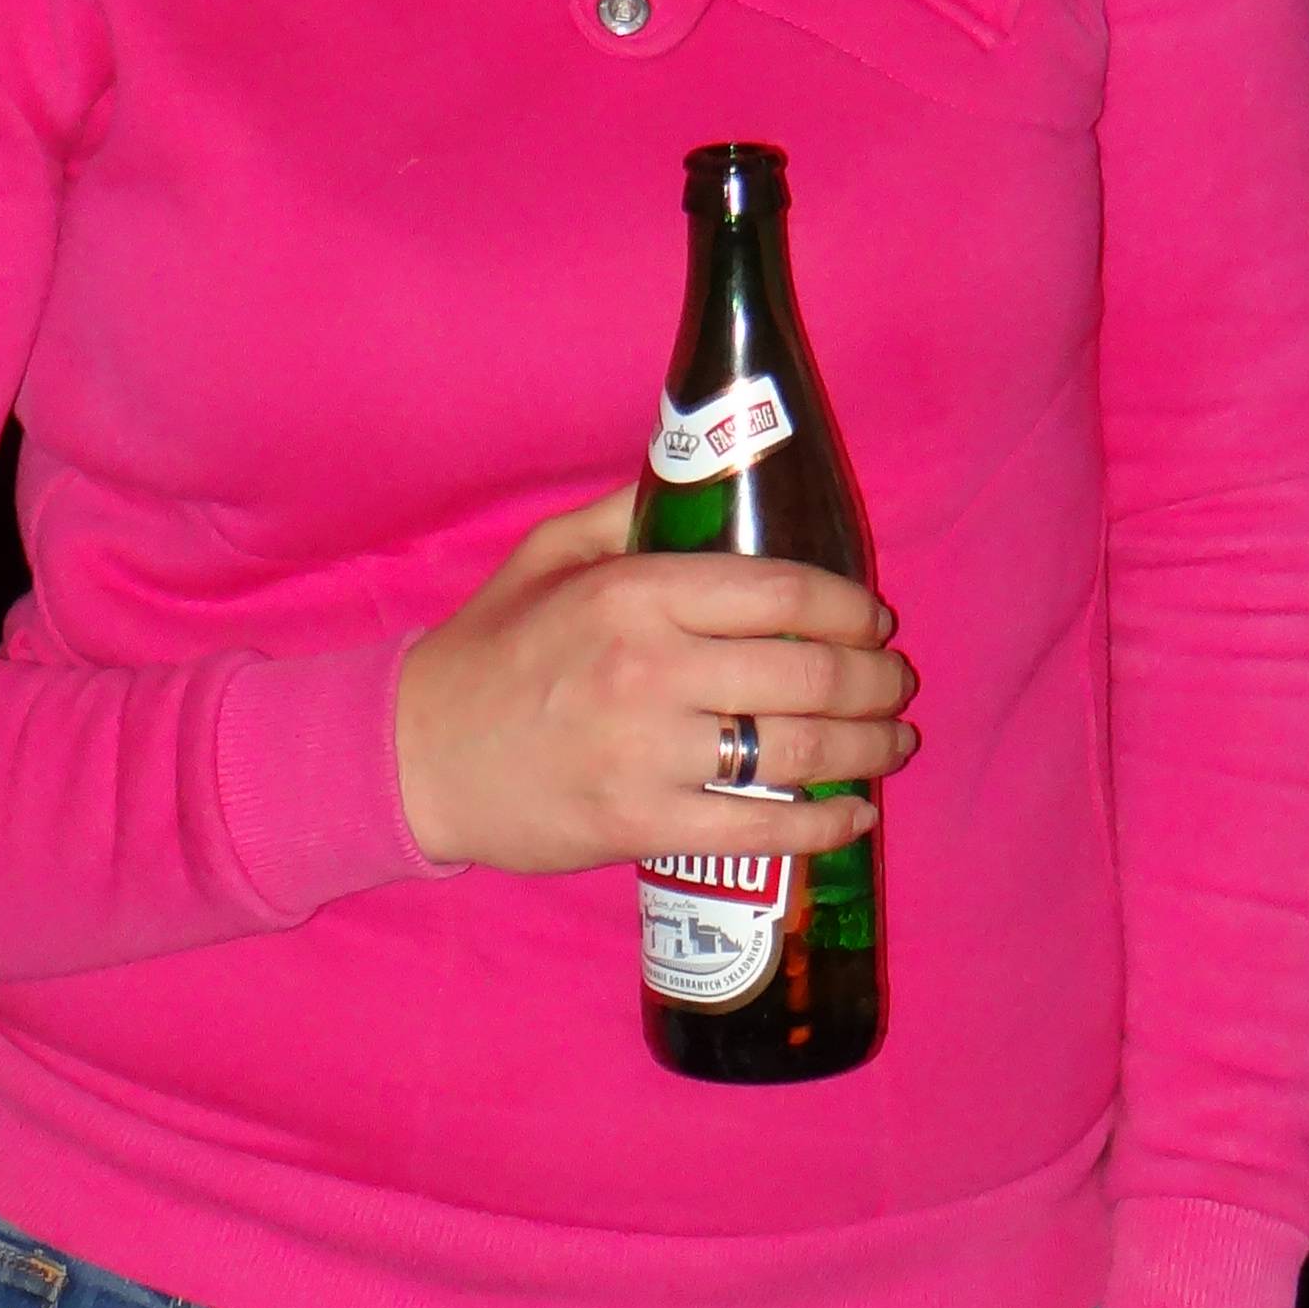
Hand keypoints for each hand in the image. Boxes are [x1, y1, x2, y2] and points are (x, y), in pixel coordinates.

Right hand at [395, 491, 916, 875]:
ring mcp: (648, 752)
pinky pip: (759, 829)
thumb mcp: (545, 556)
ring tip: (890, 744)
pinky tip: (853, 817)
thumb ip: (627, 514)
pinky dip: (822, 827)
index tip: (873, 619)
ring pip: (797, 752)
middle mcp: (649, 668)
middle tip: (892, 684)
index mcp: (633, 593)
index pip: (780, 591)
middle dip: (874, 681)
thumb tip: (704, 478)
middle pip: (806, 672)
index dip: (848, 607)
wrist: (416, 757)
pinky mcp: (641, 824)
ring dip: (867, 749)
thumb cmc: (487, 653)